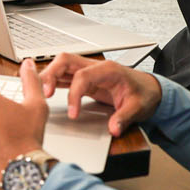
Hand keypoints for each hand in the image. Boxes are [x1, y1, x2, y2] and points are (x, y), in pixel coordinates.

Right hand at [39, 53, 162, 135]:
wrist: (150, 90)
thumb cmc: (144, 94)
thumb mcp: (138, 107)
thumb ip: (124, 118)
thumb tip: (113, 129)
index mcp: (108, 70)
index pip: (82, 76)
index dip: (74, 95)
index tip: (72, 113)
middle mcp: (96, 67)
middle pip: (65, 61)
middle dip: (51, 74)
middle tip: (44, 94)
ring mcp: (89, 72)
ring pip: (62, 66)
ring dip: (48, 77)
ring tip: (39, 92)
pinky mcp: (86, 79)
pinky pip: (65, 76)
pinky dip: (53, 82)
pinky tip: (46, 91)